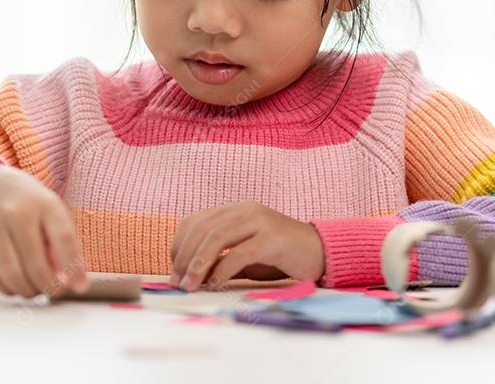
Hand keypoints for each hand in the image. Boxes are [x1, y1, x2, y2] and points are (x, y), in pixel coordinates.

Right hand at [0, 161, 89, 298]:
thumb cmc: (26, 202)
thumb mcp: (51, 210)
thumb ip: (64, 242)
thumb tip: (74, 280)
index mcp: (44, 204)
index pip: (63, 240)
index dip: (73, 268)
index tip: (79, 287)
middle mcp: (17, 214)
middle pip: (35, 264)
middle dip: (49, 287)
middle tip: (54, 292)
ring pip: (11, 275)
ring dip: (27, 291)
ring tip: (35, 290)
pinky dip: (7, 288)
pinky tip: (16, 286)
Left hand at [169, 200, 324, 291]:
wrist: (320, 252)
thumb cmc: (280, 256)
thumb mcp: (244, 255)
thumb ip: (220, 259)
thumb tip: (190, 274)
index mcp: (236, 210)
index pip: (196, 220)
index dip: (179, 244)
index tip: (174, 269)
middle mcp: (246, 210)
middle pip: (202, 228)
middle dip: (184, 257)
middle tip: (178, 282)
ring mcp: (260, 221)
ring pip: (216, 237)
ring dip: (198, 264)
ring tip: (191, 285)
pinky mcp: (273, 238)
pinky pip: (239, 253)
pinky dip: (223, 270)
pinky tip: (216, 284)